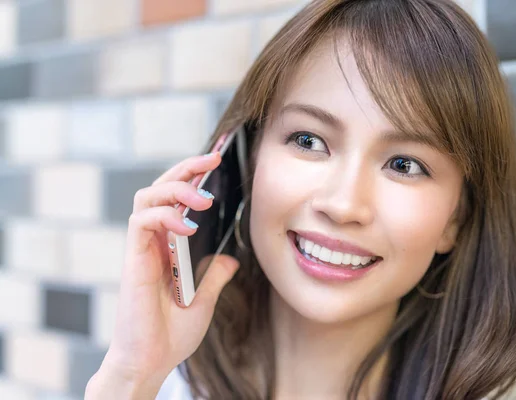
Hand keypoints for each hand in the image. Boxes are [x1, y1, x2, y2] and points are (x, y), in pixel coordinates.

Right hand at [99, 152, 239, 385]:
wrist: (151, 361)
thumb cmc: (171, 333)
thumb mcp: (205, 299)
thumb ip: (215, 275)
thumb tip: (231, 258)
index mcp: (167, 246)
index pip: (175, 199)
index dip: (192, 176)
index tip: (216, 161)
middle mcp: (152, 242)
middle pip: (159, 188)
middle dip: (185, 168)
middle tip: (213, 157)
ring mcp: (141, 249)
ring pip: (146, 196)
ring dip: (176, 188)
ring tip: (205, 198)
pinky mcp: (134, 259)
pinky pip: (141, 221)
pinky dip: (165, 216)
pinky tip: (188, 227)